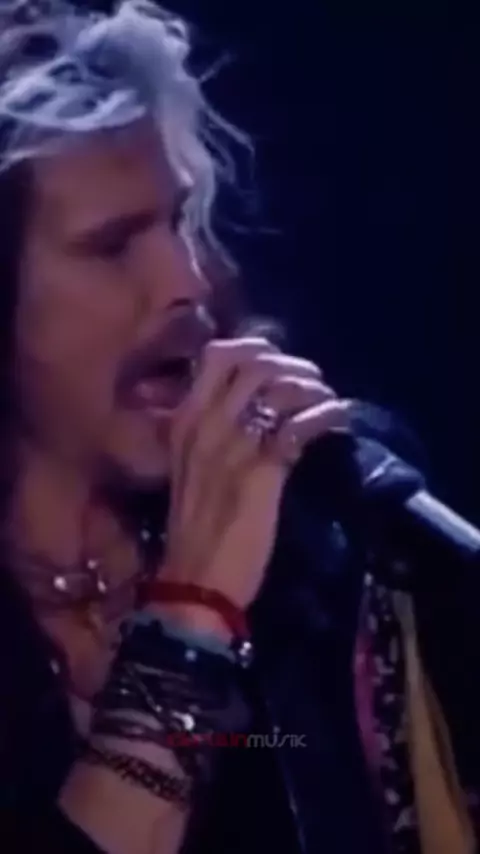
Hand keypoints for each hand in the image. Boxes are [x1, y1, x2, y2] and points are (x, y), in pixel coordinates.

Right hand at [152, 338, 349, 633]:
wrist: (195, 580)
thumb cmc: (195, 528)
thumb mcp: (190, 467)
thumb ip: (211, 432)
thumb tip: (249, 404)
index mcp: (184, 420)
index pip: (216, 355)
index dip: (256, 348)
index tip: (280, 363)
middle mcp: (205, 423)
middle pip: (254, 361)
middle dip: (291, 364)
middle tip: (312, 381)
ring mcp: (232, 445)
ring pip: (279, 386)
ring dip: (313, 386)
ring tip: (329, 400)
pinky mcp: (262, 470)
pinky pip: (300, 426)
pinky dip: (326, 415)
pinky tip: (339, 420)